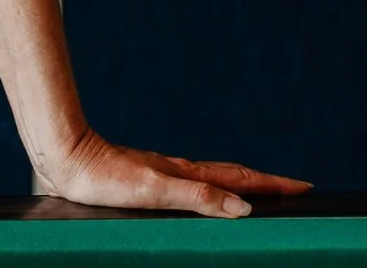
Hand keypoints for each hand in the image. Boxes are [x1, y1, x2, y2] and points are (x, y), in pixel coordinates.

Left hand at [36, 126, 312, 218]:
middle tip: (293, 189)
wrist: (63, 157)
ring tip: (258, 193)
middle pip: (231, 176)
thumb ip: (198, 198)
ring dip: (239, 185)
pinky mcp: (144, 180)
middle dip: (264, 183)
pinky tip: (200, 195)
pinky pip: (190, 183)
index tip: (303, 186)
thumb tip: (244, 208)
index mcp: (185, 174)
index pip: (239, 179)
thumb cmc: (102, 177)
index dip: (272, 184)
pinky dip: (209, 189)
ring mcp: (162, 173)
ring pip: (211, 178)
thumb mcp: (154, 192)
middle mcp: (178, 171)